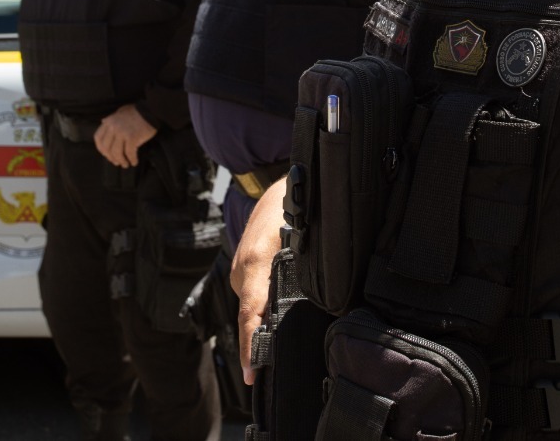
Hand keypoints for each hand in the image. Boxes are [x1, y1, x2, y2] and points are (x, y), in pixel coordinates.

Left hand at [92, 104, 156, 166]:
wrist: (151, 111)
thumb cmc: (137, 112)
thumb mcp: (120, 112)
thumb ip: (111, 119)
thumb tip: (103, 122)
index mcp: (109, 122)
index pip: (98, 138)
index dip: (101, 149)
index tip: (106, 155)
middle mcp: (113, 127)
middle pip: (107, 148)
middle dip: (111, 158)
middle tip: (117, 162)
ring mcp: (122, 132)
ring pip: (117, 152)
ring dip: (121, 161)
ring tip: (126, 164)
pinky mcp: (132, 137)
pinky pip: (129, 153)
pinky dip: (132, 159)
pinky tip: (134, 162)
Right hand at [232, 179, 286, 384]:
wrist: (278, 186)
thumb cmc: (293, 206)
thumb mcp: (302, 235)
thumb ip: (303, 269)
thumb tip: (319, 300)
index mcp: (255, 263)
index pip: (249, 313)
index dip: (250, 346)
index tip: (251, 374)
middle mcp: (242, 270)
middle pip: (251, 316)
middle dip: (262, 343)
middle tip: (279, 371)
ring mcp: (240, 270)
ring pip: (253, 307)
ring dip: (266, 325)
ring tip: (280, 350)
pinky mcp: (245, 270)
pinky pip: (254, 296)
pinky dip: (264, 311)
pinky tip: (278, 324)